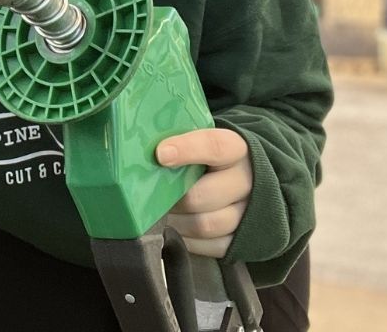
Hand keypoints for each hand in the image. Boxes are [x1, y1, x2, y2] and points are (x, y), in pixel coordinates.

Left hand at [156, 128, 251, 257]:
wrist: (234, 178)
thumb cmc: (202, 157)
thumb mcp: (194, 140)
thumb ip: (174, 140)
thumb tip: (138, 149)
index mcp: (235, 148)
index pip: (215, 146)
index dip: (188, 150)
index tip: (160, 154)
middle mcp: (247, 180)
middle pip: (202, 195)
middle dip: (171, 199)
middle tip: (149, 196)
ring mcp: (248, 212)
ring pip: (205, 224)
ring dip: (176, 222)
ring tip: (161, 214)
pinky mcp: (242, 239)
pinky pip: (211, 246)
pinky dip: (188, 240)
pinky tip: (176, 228)